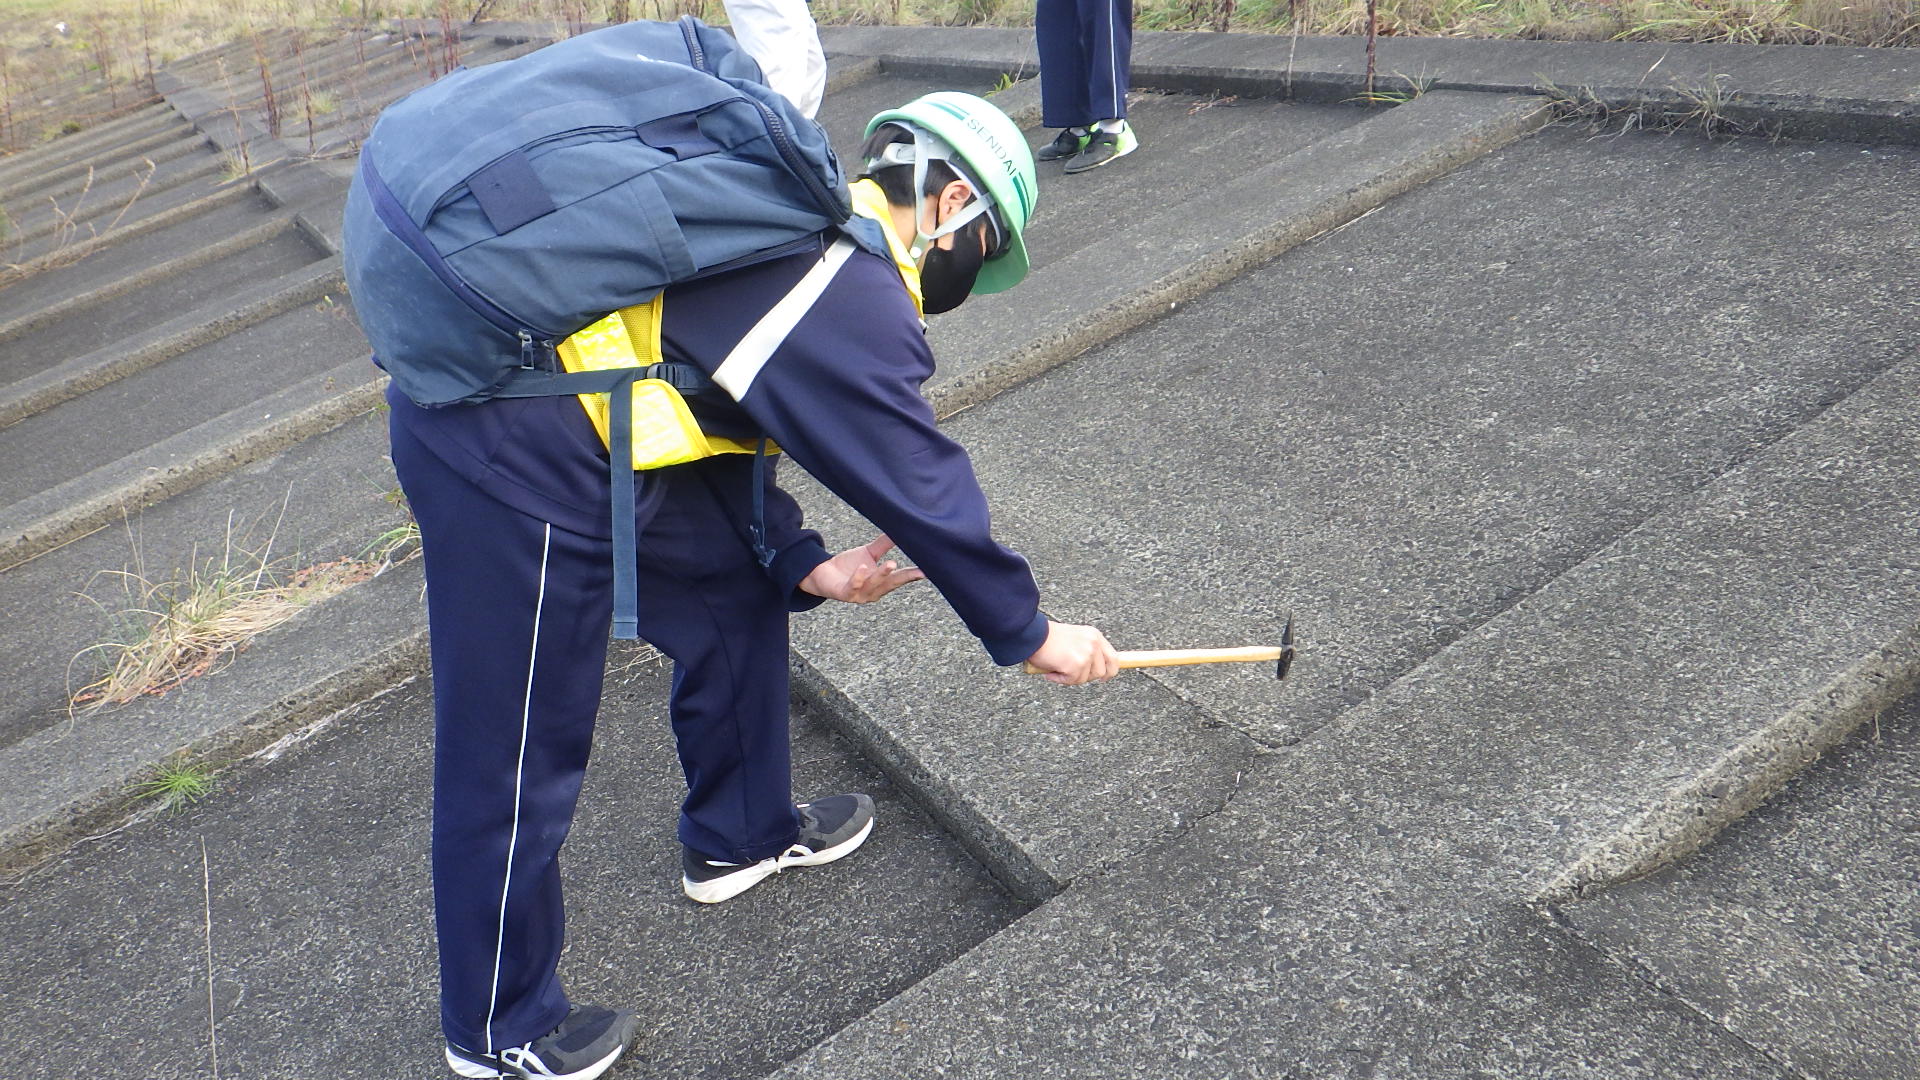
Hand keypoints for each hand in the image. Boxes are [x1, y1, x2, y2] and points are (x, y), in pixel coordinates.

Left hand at [799, 534, 926, 603]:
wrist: (822, 573)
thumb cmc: (849, 566)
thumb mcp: (869, 553)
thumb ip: (884, 544)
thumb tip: (900, 529)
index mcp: (881, 584)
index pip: (900, 579)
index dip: (912, 575)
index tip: (927, 571)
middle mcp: (873, 592)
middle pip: (890, 584)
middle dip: (903, 578)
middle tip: (918, 571)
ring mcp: (859, 595)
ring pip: (873, 585)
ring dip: (882, 575)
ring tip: (891, 564)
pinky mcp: (843, 593)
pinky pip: (853, 586)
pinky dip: (858, 578)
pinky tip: (863, 568)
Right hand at [1025, 620, 1118, 685]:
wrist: (1033, 635)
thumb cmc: (1047, 637)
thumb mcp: (1075, 638)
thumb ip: (1086, 650)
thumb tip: (1095, 671)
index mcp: (1094, 636)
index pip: (1113, 657)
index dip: (1110, 671)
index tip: (1104, 678)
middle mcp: (1094, 643)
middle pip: (1101, 672)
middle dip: (1087, 677)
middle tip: (1072, 675)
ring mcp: (1086, 654)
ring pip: (1086, 678)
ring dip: (1071, 678)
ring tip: (1057, 669)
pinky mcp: (1076, 664)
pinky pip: (1072, 680)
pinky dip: (1060, 679)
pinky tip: (1050, 672)